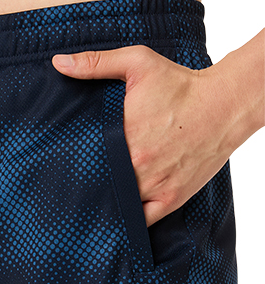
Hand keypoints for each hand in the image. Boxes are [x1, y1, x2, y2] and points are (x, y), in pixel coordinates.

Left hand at [51, 46, 236, 226]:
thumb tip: (58, 63)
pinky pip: (141, 220)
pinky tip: (115, 216)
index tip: (59, 166)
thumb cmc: (181, 84)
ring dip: (104, 204)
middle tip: (70, 186)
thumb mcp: (138, 64)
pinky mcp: (170, 198)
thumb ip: (96, 64)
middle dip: (85, 185)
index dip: (70, 165)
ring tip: (88, 203)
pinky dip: (127, 219)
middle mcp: (136, 165)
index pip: (84, 160)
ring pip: (117, 205)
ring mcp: (154, 185)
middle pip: (98, 184)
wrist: (225, 105)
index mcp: (122, 136)